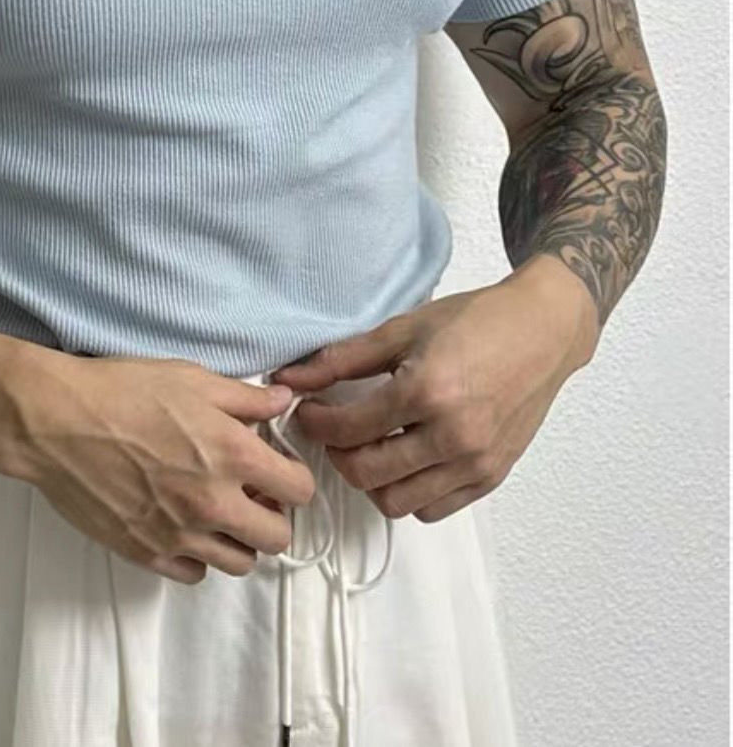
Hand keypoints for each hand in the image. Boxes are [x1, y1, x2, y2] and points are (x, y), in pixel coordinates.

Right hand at [8, 354, 319, 584]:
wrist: (55, 421)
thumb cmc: (121, 390)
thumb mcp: (189, 378)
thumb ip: (243, 397)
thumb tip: (281, 402)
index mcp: (232, 454)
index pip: (300, 490)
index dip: (292, 478)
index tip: (275, 468)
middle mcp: (213, 503)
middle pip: (278, 539)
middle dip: (272, 516)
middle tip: (249, 494)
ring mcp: (180, 534)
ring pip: (239, 563)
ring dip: (237, 539)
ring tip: (214, 510)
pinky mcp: (146, 553)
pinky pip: (194, 573)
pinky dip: (196, 554)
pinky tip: (180, 523)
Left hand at [269, 266, 593, 522]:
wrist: (542, 331)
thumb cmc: (474, 322)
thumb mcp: (400, 330)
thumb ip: (340, 359)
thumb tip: (288, 379)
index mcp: (427, 392)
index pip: (348, 429)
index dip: (314, 423)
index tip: (306, 411)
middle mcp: (453, 436)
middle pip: (366, 474)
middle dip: (337, 454)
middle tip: (332, 430)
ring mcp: (476, 462)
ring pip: (397, 502)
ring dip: (371, 480)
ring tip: (368, 445)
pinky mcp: (492, 477)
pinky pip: (433, 509)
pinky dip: (408, 493)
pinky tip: (402, 459)